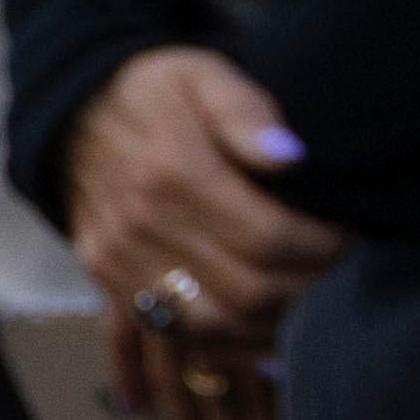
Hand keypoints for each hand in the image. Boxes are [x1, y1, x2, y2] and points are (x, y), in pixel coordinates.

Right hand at [63, 47, 342, 419]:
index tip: (346, 235)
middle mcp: (142, 224)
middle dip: (308, 289)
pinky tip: (252, 329)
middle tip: (330, 269)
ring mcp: (119, 258)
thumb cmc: (156, 91)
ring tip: (301, 301)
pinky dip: (220, 343)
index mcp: (175, 172)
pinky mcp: (106, 277)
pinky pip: (168, 334)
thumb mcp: (204, 76)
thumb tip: (291, 158)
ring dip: (269, 326)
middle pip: (249, 292)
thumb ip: (248, 113)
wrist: (73, 106)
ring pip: (213, 326)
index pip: (270, 238)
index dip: (323, 247)